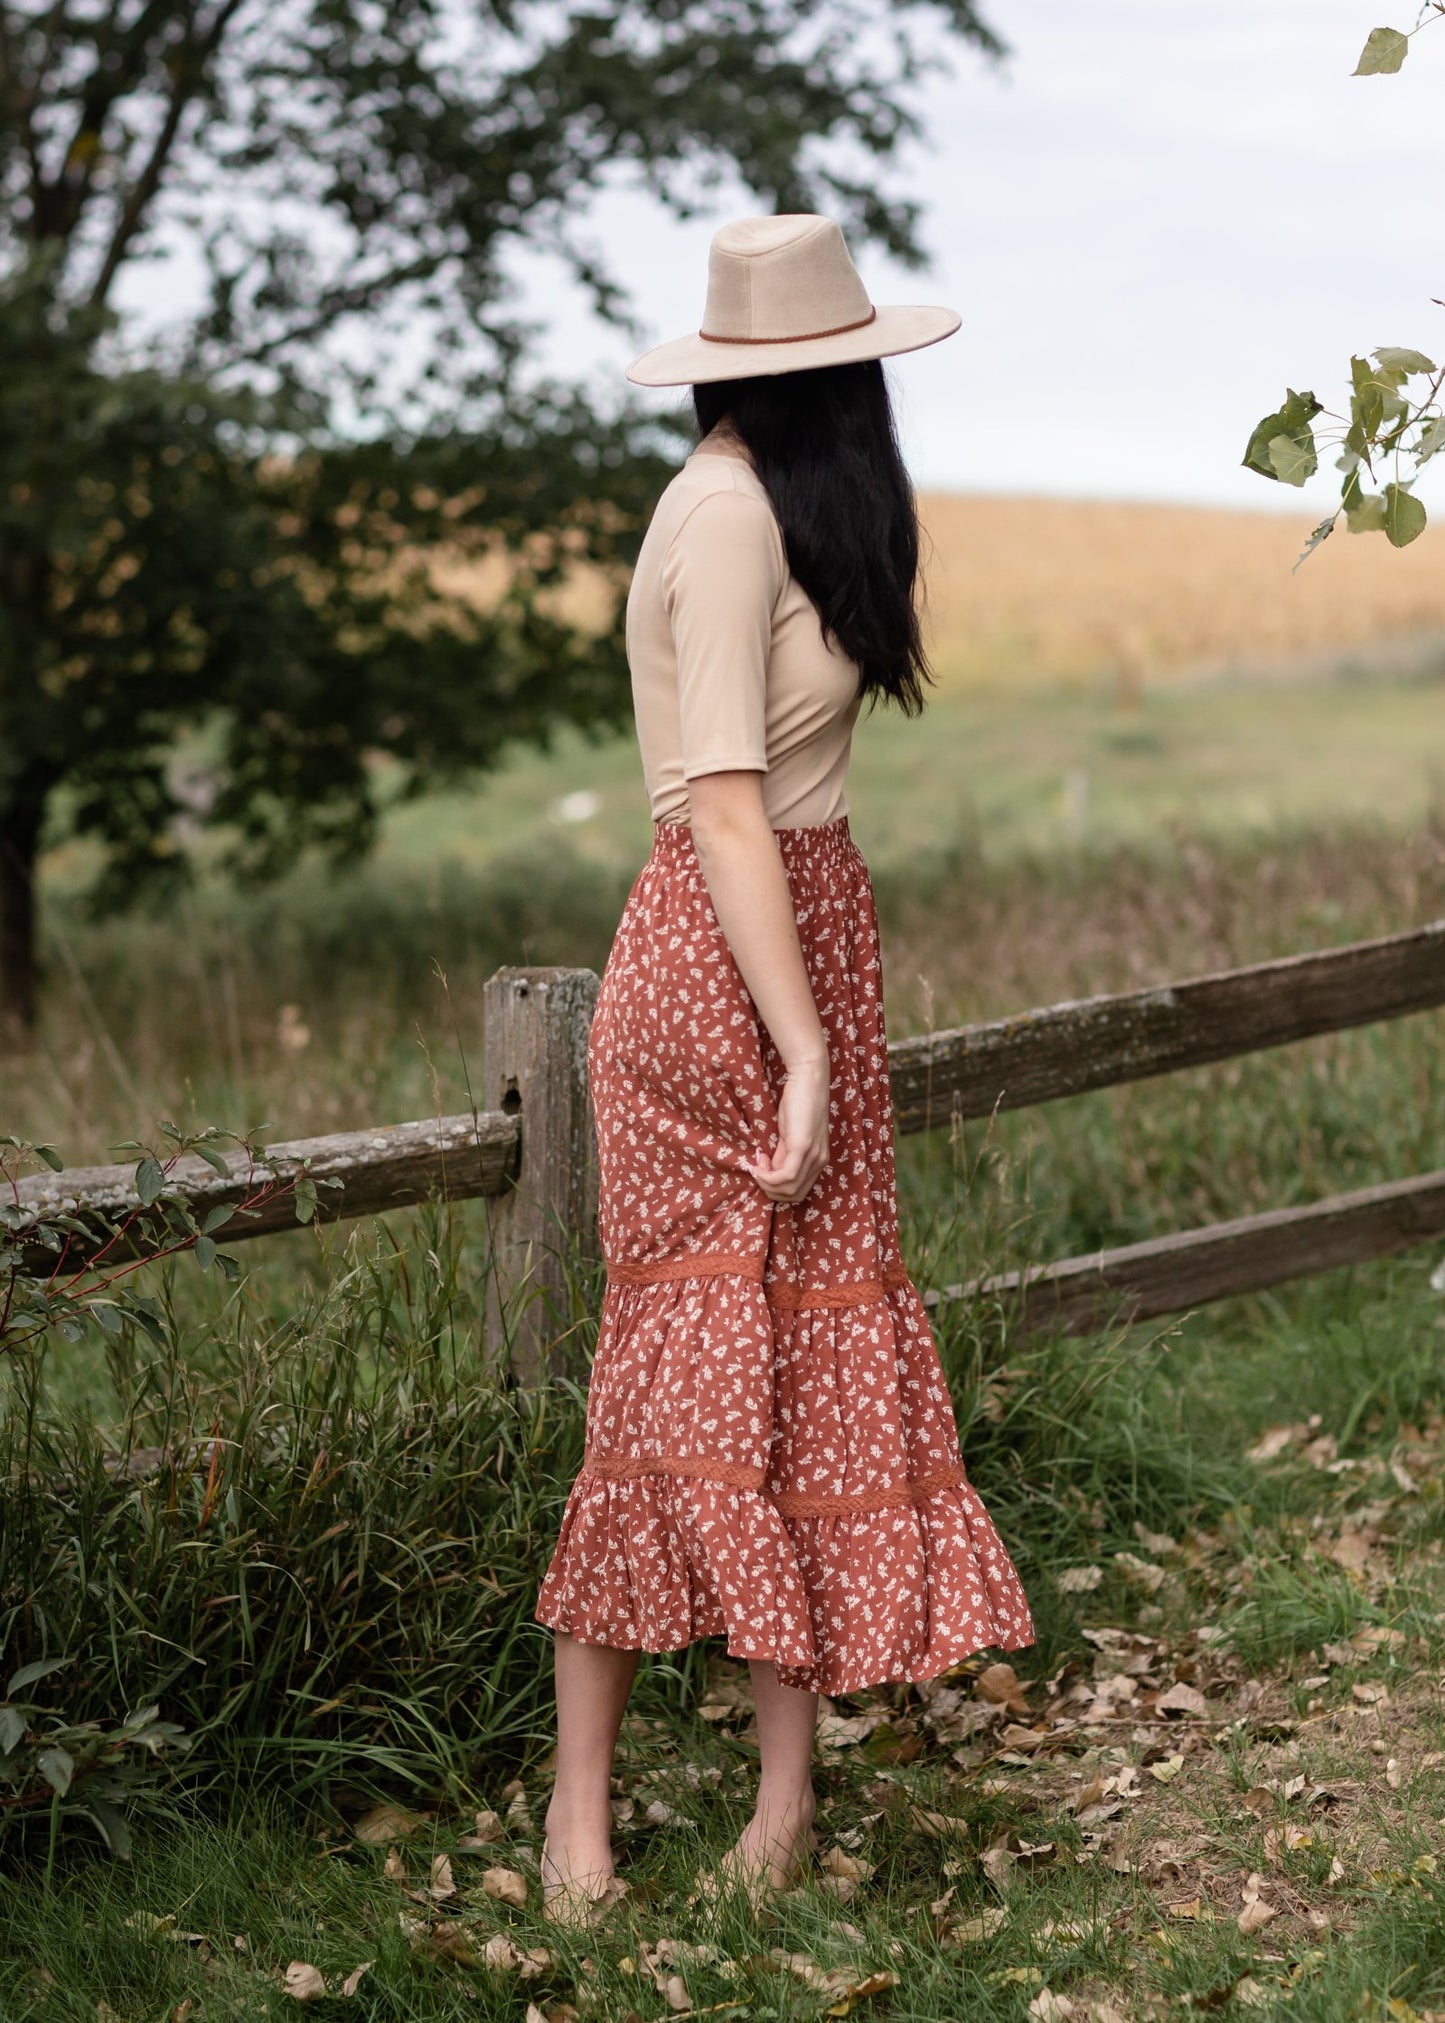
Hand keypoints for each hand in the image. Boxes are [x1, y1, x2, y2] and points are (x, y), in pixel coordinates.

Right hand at [748, 1055, 829, 1204]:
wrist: (808, 1079)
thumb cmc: (799, 1102)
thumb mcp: (790, 1134)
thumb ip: (784, 1154)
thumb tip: (771, 1170)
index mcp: (819, 1160)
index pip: (799, 1191)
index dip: (777, 1187)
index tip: (762, 1168)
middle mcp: (820, 1162)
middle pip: (794, 1195)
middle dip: (770, 1190)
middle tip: (757, 1169)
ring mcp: (813, 1156)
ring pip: (789, 1189)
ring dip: (767, 1182)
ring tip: (757, 1164)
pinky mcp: (803, 1147)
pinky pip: (786, 1176)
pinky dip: (768, 1176)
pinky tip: (758, 1163)